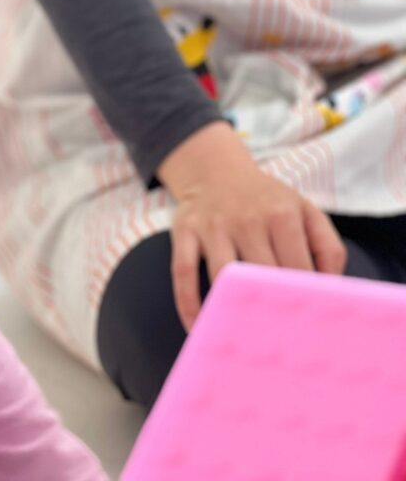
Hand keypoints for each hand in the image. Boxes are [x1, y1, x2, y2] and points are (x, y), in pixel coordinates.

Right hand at [158, 122, 346, 330]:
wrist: (214, 170)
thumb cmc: (265, 199)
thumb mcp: (304, 209)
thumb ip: (327, 246)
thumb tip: (330, 289)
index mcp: (282, 215)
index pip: (297, 269)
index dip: (301, 301)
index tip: (305, 329)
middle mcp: (247, 219)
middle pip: (261, 276)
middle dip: (270, 310)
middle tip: (277, 344)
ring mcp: (213, 226)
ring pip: (223, 276)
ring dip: (231, 308)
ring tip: (241, 339)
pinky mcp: (184, 231)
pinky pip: (183, 272)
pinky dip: (188, 302)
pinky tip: (198, 326)